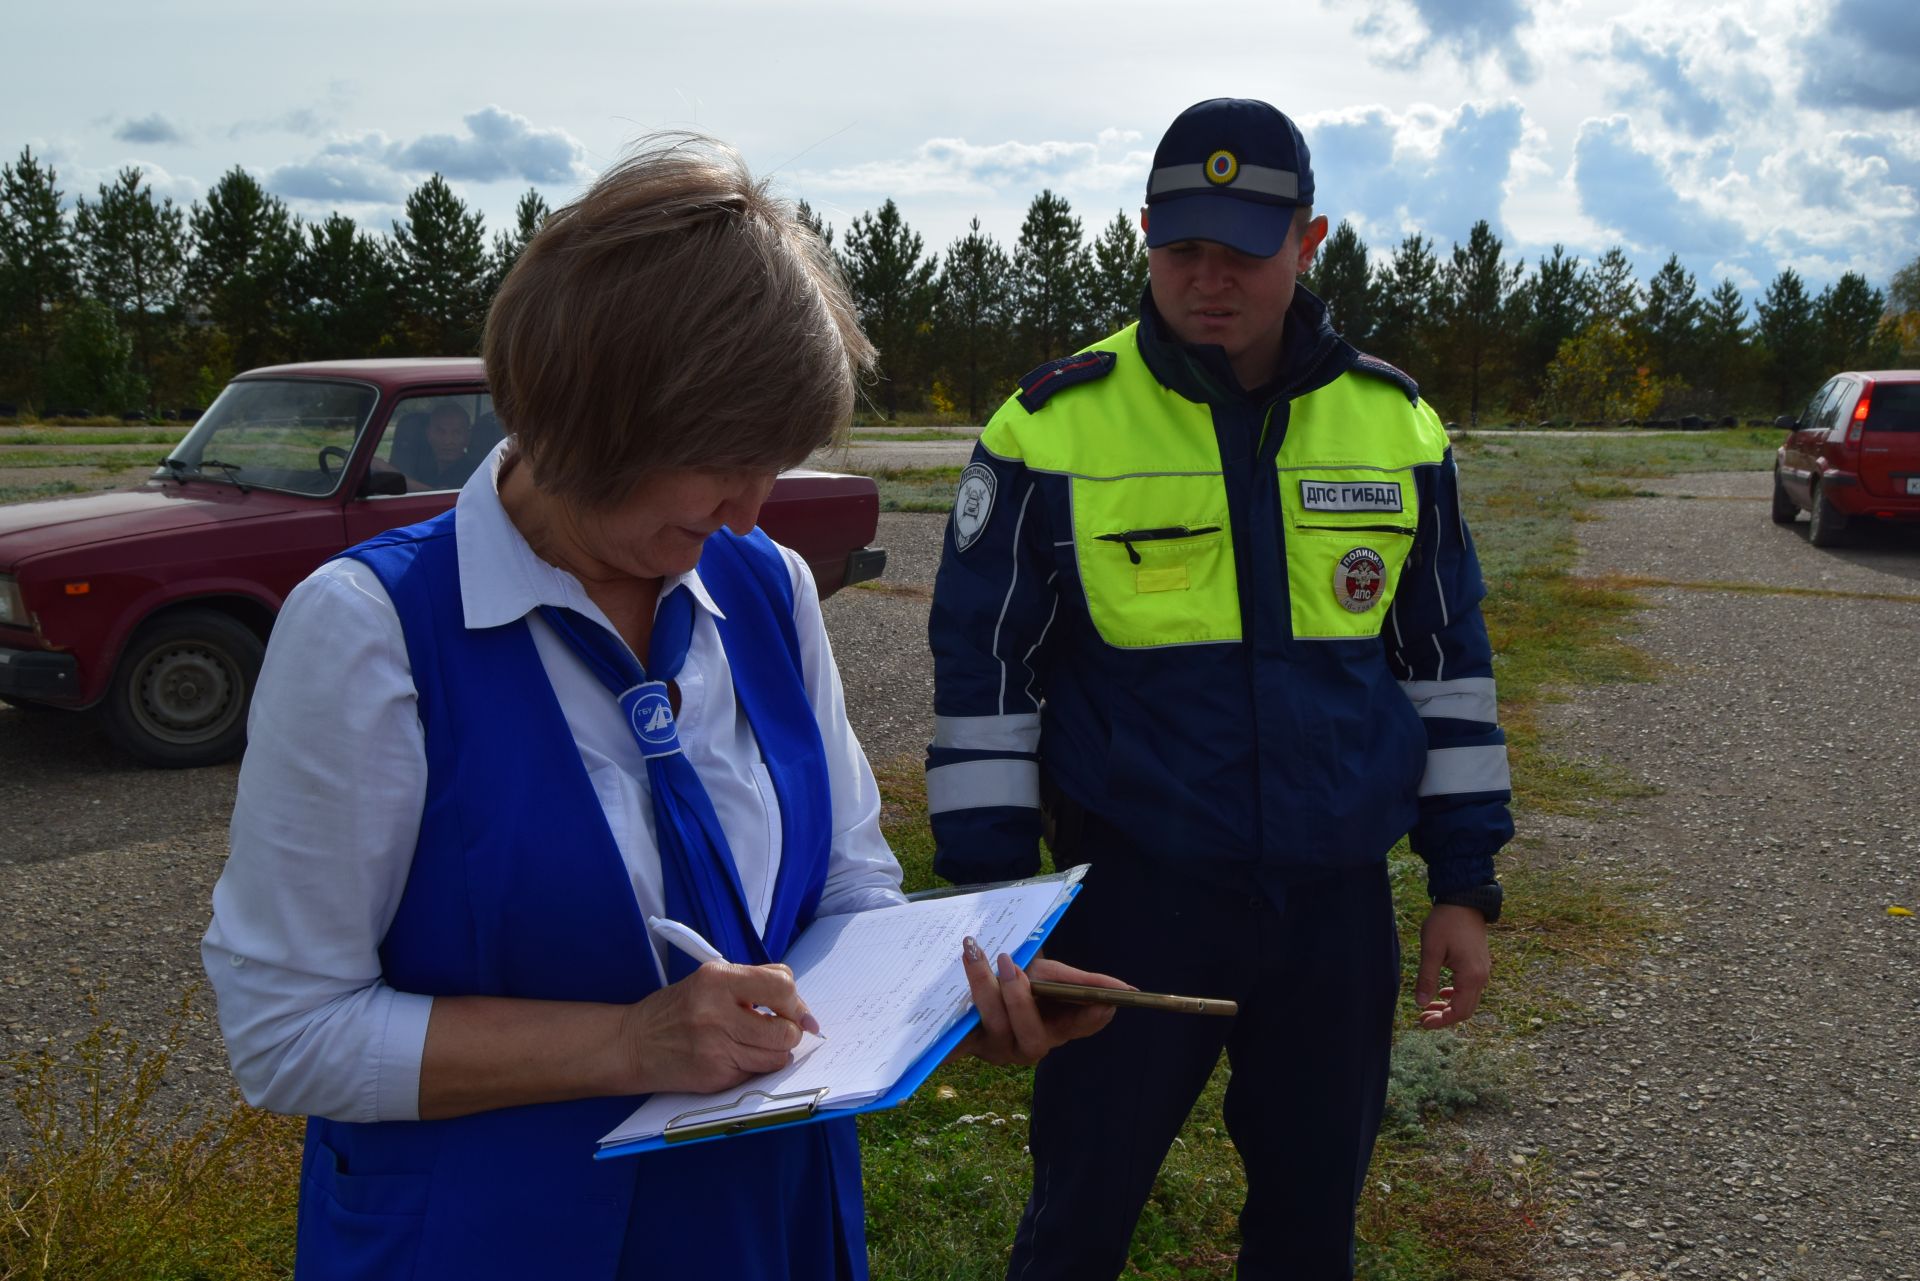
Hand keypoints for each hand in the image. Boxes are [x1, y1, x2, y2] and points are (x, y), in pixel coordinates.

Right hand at [618, 961, 817, 1094]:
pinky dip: (757, 1066)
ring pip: (777, 1056)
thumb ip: (754, 983)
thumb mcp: (710, 980)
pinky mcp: (715, 1077)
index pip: (781, 986)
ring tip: (759, 1043)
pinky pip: (757, 1073)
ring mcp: (716, 1048)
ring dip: (777, 1052)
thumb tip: (800, 1008)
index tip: (797, 1011)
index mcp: (717, 980)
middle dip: (791, 1032)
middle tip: (780, 1030)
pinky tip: (738, 1056)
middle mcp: (717, 1013)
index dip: (796, 1002)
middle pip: (785, 1030)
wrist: (633, 1044)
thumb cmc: (676, 1009)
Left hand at [955, 938, 1127, 1065]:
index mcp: (1058, 1028)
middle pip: (1032, 1038)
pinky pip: (960, 1041)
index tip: (1102, 1001)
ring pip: (996, 1028)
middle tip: (1011, 965)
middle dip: (1021, 1002)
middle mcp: (1031, 1045)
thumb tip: (1124, 991)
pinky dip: (951, 1025)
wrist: (982, 977)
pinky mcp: (970, 1044)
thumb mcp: (1047, 973)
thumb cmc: (1021, 977)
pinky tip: (951, 996)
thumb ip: (1077, 981)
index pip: (1081, 1028)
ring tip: (976, 954)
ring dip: (985, 989)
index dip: (1091, 1019)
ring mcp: (1000, 1048)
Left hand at [1414, 903, 1490, 1028]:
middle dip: (1444, 1017)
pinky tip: (1442, 992)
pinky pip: (1470, 988)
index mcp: (1470, 977)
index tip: (1422, 1023)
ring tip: (1428, 1007)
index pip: (1459, 1011)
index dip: (1441, 1021)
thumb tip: (1420, 1003)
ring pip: (1468, 1000)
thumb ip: (1426, 978)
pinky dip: (1456, 995)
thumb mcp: (1431, 950)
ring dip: (1449, 1007)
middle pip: (1465, 1010)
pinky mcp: (1479, 964)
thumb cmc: (1446, 923)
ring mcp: (1482, 971)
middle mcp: (1481, 977)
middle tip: (1422, 1018)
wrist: (1464, 901)